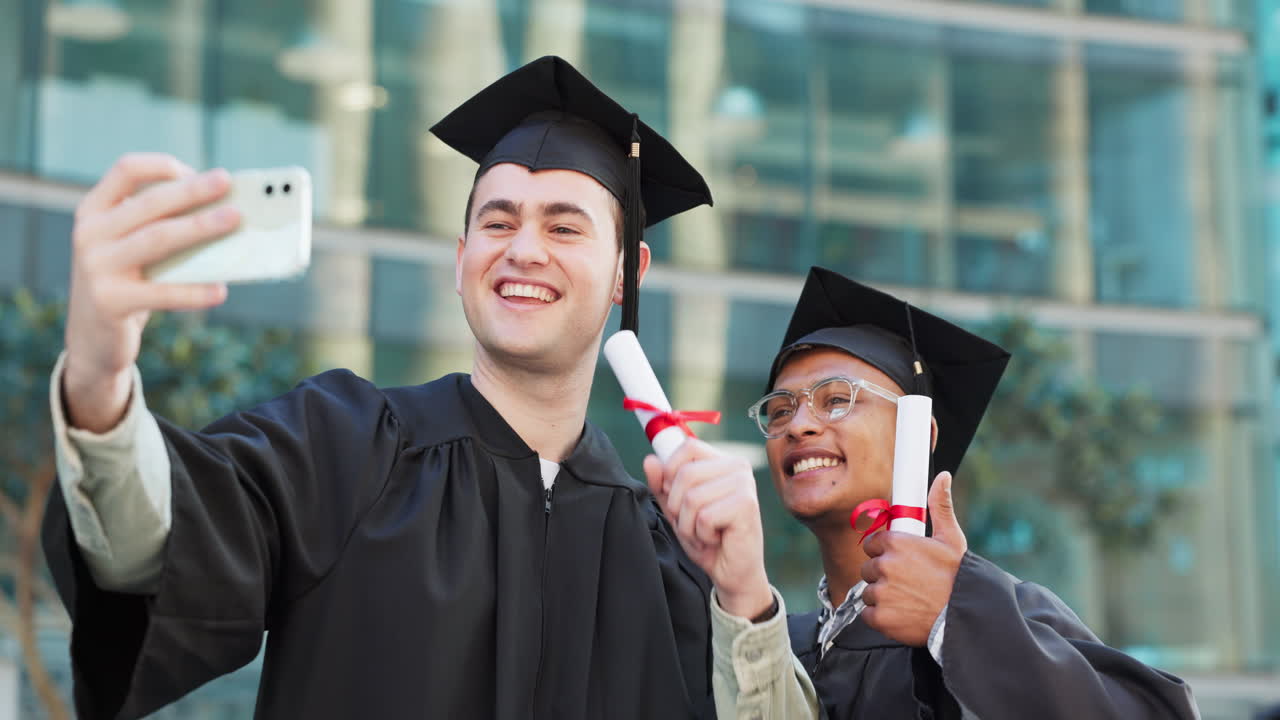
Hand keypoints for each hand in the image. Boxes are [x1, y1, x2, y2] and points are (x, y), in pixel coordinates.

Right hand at [63, 153, 238, 431]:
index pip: (126, 170)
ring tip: (234, 220)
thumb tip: (223, 210)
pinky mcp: (110, 301)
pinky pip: (161, 292)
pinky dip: (194, 291)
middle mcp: (89, 234)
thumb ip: (160, 226)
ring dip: (200, 226)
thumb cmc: (127, 283)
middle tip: (228, 184)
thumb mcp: (132, 248)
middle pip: (150, 203)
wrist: (92, 338)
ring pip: (158, 239)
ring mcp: (96, 267)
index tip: (197, 171)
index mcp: (94, 211)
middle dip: (193, 191)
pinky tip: (221, 290)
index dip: (163, 166)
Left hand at [643, 439, 772, 619]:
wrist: (732, 572)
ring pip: (692, 497)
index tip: (675, 496)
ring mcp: (744, 484)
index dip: (670, 471)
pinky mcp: (746, 505)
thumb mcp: (677, 509)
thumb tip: (650, 460)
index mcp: (723, 461)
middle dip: (677, 507)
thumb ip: (662, 484)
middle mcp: (738, 466)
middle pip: (685, 473)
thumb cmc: (707, 537)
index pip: (688, 446)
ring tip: (704, 532)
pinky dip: (702, 534)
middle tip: (693, 523)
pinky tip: (715, 539)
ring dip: (689, 524)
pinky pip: (704, 516)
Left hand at [860, 471, 965, 646]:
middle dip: (883, 575)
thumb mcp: (951, 538)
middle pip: (869, 569)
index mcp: (896, 543)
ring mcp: (881, 592)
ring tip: (908, 600)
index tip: (899, 561)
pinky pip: (869, 615)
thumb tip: (943, 477)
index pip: (873, 544)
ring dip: (883, 597)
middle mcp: (885, 565)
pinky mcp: (880, 617)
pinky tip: (902, 614)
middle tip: (907, 583)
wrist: (966, 616)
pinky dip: (882, 617)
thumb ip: (940, 506)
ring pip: (869, 592)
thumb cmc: (959, 577)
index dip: (884, 553)